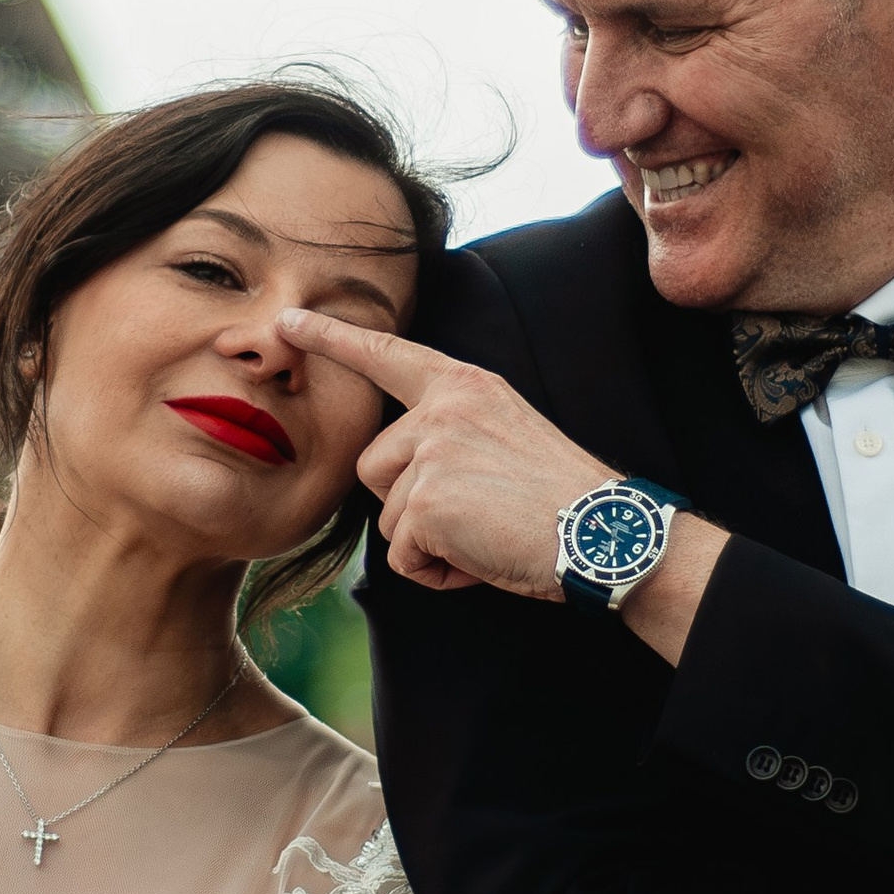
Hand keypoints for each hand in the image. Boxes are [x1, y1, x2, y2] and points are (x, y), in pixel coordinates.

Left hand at [275, 308, 611, 595]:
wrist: (603, 532)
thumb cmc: (558, 498)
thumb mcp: (503, 436)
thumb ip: (450, 434)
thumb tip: (401, 476)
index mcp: (464, 386)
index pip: (387, 355)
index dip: (334, 340)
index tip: (290, 321)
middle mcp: (443, 410)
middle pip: (374, 466)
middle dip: (410, 504)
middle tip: (478, 514)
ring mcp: (434, 453)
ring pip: (389, 517)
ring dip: (428, 543)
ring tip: (486, 535)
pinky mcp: (429, 503)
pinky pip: (403, 556)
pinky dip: (437, 573)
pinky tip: (482, 558)